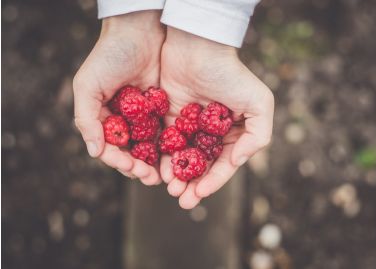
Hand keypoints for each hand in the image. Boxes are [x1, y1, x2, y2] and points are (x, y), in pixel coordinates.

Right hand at [73, 11, 164, 184]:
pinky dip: (171, 147)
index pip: (110, 148)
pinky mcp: (164, 110)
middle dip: (139, 168)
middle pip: (131, 152)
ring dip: (156, 163)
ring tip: (165, 176)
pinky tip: (178, 156)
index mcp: (104, 118)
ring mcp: (145, 117)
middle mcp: (124, 121)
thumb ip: (86, 119)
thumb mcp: (88, 85)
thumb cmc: (109, 56)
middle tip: (151, 178)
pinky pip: (167, 132)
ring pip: (150, 147)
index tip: (131, 168)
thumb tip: (94, 152)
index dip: (119, 161)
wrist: (140, 31)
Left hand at [160, 28, 274, 208]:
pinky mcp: (169, 118)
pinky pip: (165, 144)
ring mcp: (189, 126)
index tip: (200, 194)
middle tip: (182, 200)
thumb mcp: (259, 103)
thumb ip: (258, 136)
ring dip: (176, 177)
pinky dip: (162, 159)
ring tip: (171, 189)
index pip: (223, 164)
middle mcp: (211, 133)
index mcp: (232, 132)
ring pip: (182, 159)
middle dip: (193, 185)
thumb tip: (237, 162)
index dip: (213, 181)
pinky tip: (159, 170)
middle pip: (201, 166)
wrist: (197, 47)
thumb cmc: (230, 74)